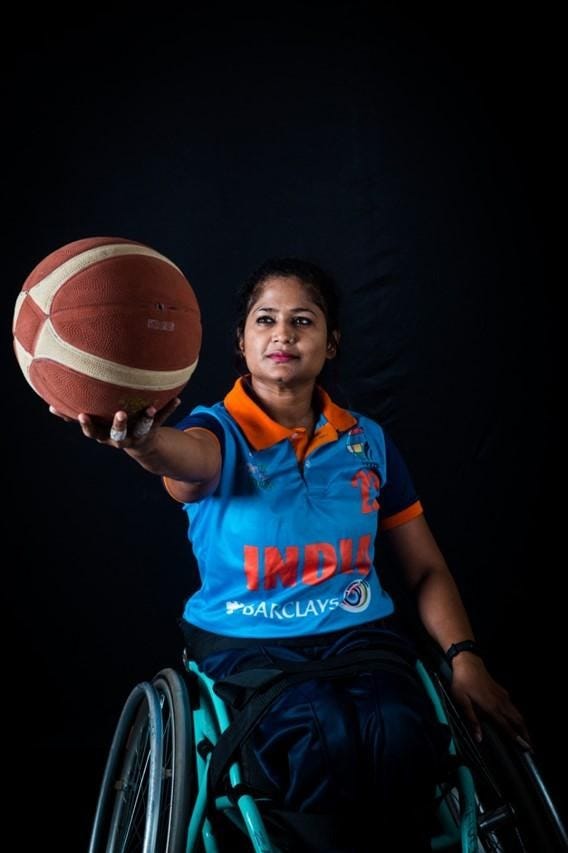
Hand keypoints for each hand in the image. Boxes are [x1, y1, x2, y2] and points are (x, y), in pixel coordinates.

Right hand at [49, 398, 180, 449]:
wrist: (144, 447)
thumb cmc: (112, 428)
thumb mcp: (96, 424)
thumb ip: (76, 414)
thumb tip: (49, 402)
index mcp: (104, 435)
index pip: (93, 431)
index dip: (87, 425)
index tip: (81, 414)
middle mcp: (120, 438)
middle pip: (117, 434)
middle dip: (118, 425)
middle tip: (119, 413)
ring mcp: (137, 436)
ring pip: (140, 429)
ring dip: (144, 419)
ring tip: (150, 409)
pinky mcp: (152, 431)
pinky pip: (161, 421)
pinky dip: (168, 410)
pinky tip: (177, 399)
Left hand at [449, 653, 531, 748]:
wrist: (468, 663)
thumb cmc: (463, 682)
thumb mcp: (462, 701)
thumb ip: (472, 720)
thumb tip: (478, 737)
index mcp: (491, 707)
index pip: (507, 726)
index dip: (516, 738)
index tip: (525, 747)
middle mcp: (500, 702)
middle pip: (517, 720)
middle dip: (525, 733)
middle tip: (530, 746)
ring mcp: (502, 696)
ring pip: (517, 713)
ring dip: (523, 725)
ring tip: (526, 736)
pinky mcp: (502, 691)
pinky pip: (513, 706)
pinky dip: (518, 716)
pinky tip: (516, 719)